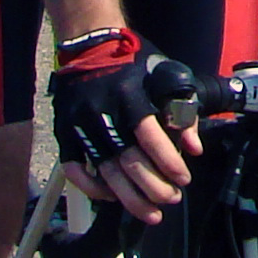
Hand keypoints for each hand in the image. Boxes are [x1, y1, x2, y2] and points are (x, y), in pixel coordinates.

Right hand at [48, 30, 203, 220]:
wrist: (88, 43)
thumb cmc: (132, 60)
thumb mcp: (164, 73)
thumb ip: (181, 110)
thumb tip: (193, 148)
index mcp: (128, 93)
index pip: (149, 136)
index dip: (168, 161)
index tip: (183, 179)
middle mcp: (101, 110)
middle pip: (127, 161)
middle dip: (153, 187)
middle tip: (171, 200)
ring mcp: (78, 123)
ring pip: (104, 171)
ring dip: (129, 197)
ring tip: (150, 213)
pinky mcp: (63, 131)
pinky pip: (74, 168)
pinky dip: (92, 187)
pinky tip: (112, 197)